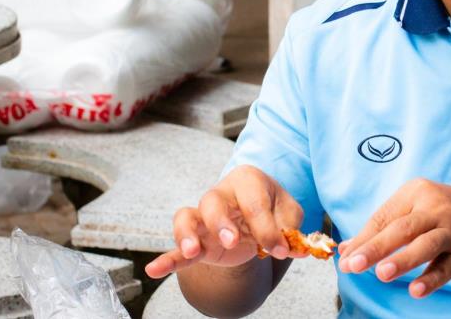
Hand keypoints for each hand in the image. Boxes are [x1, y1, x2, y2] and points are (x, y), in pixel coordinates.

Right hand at [144, 165, 305, 278]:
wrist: (256, 216)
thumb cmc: (273, 209)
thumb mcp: (289, 213)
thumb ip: (291, 228)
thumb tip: (296, 247)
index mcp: (248, 180)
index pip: (254, 202)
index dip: (268, 228)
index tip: (280, 249)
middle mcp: (221, 193)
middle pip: (213, 202)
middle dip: (221, 222)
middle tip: (232, 241)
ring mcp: (204, 216)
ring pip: (188, 217)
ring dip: (189, 234)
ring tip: (194, 250)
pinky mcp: (196, 238)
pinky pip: (177, 246)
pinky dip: (166, 259)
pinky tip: (153, 270)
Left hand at [336, 178, 450, 298]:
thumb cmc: (448, 215)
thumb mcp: (418, 209)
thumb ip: (383, 228)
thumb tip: (346, 250)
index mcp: (418, 192)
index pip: (384, 217)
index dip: (363, 239)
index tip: (345, 258)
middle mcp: (436, 208)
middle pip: (402, 228)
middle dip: (375, 248)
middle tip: (353, 265)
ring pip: (425, 245)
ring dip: (403, 260)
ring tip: (381, 274)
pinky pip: (446, 267)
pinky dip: (431, 279)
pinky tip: (416, 290)